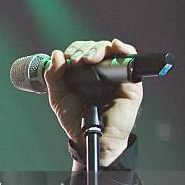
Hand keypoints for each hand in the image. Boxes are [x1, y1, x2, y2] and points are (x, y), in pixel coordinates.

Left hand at [44, 38, 142, 165]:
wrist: (91, 137)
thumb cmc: (76, 119)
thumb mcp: (58, 96)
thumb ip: (53, 76)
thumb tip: (57, 54)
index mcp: (82, 73)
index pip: (80, 51)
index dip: (74, 50)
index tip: (68, 58)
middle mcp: (99, 71)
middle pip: (94, 48)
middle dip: (84, 49)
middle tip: (77, 60)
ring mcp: (115, 75)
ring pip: (110, 50)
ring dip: (98, 49)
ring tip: (89, 59)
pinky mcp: (130, 82)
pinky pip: (131, 59)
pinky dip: (124, 49)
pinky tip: (115, 46)